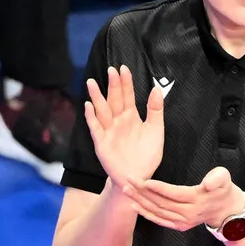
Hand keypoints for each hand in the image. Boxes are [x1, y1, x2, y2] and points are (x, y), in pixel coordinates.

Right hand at [85, 65, 164, 188]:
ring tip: (92, 83)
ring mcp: (109, 131)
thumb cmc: (147, 154)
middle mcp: (118, 121)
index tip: (123, 68)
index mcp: (131, 117)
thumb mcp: (156, 130)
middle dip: (112, 85)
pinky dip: (91, 117)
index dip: (126, 82)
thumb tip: (156, 89)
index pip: (127, 96)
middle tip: (111, 69)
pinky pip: (95, 128)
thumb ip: (156, 110)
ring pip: (102, 111)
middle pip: (114, 100)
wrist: (138, 177)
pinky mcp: (102, 143)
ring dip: (97, 97)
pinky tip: (88, 106)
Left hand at [124, 166, 244, 231]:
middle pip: (162, 202)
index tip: (144, 181)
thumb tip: (208, 184)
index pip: (175, 194)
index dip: (159, 188)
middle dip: (143, 192)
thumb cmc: (222, 189)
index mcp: (198, 199)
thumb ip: (218, 178)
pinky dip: (146, 214)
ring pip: (158, 211)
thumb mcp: (225, 179)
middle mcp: (189, 213)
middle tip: (129, 180)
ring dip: (141, 201)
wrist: (226, 210)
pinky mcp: (179, 225)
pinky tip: (135, 205)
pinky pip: (160, 220)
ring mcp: (183, 221)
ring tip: (127, 190)